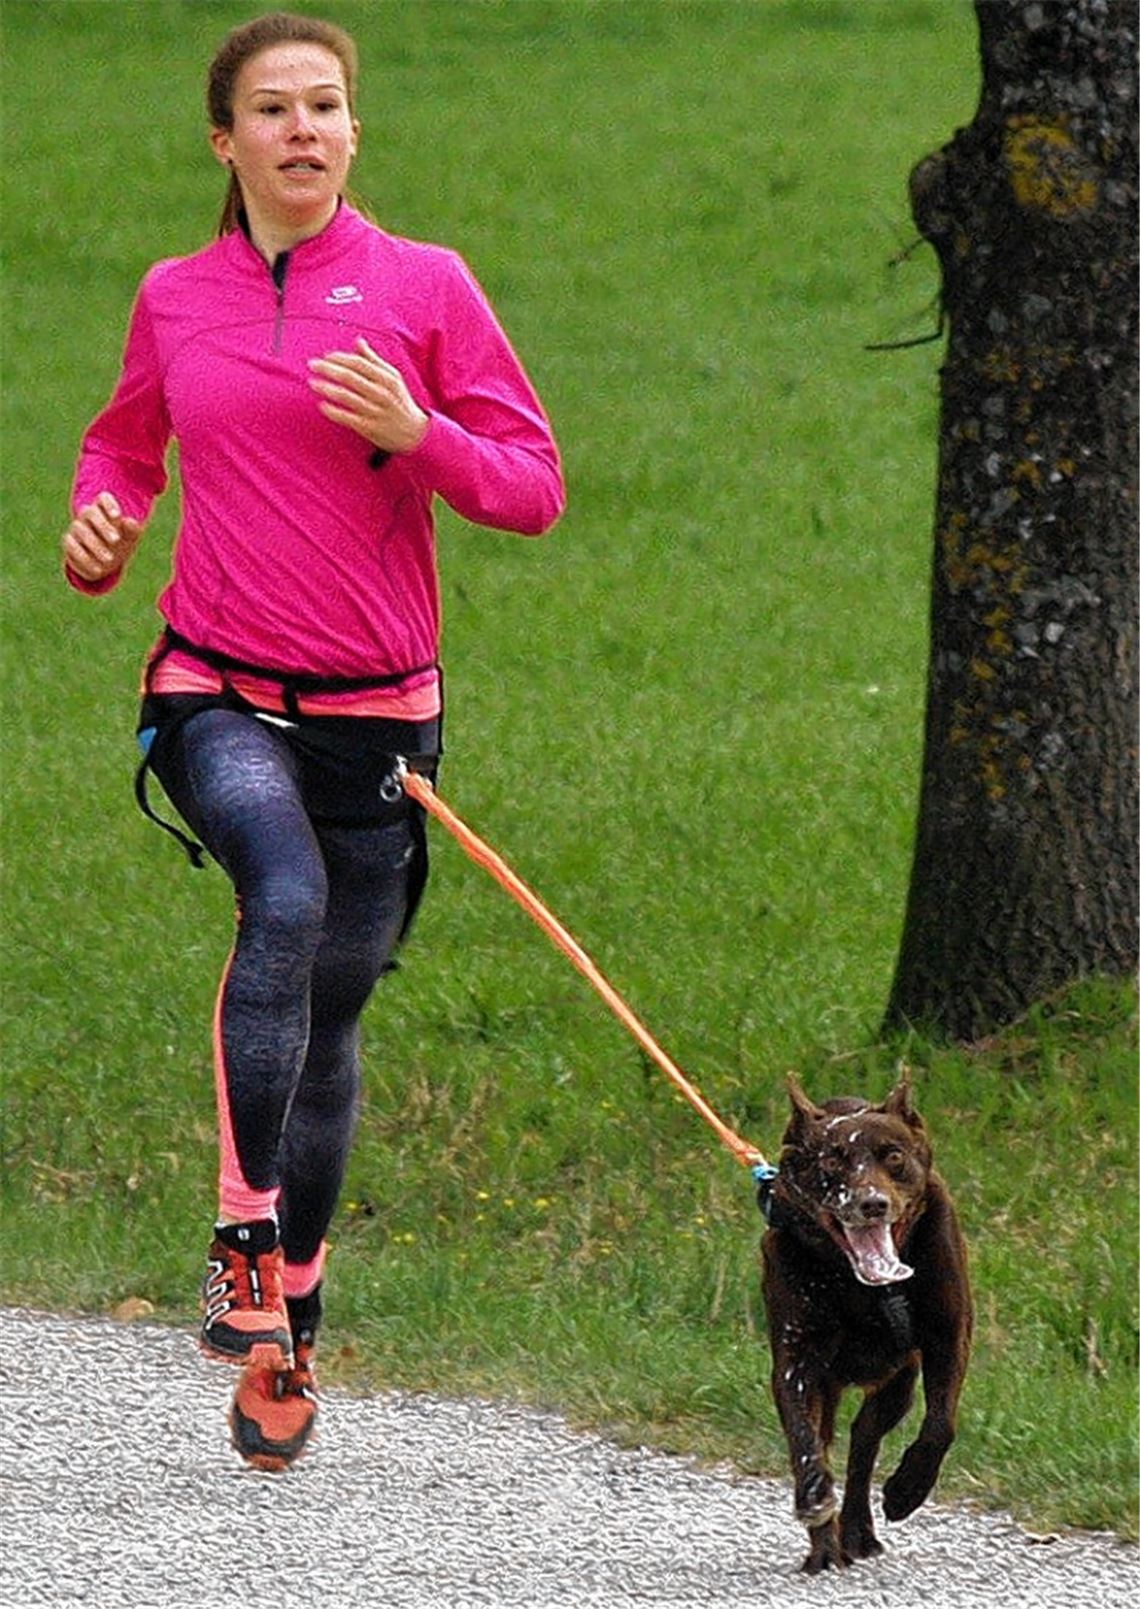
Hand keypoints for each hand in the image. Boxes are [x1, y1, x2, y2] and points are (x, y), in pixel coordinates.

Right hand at [63, 492, 143, 581]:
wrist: (107, 561)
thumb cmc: (121, 542)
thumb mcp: (130, 537)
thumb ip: (132, 529)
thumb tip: (130, 521)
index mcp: (104, 508)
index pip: (103, 498)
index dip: (109, 504)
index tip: (118, 515)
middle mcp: (87, 515)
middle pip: (90, 512)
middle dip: (103, 526)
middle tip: (116, 540)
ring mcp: (76, 527)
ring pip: (80, 529)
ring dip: (95, 544)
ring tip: (110, 559)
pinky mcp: (69, 542)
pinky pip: (72, 546)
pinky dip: (84, 558)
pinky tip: (98, 569)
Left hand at [308, 337, 428, 455]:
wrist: (415, 433)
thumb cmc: (399, 402)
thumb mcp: (392, 378)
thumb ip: (374, 360)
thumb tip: (358, 341)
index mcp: (387, 378)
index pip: (359, 363)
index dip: (340, 358)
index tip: (325, 356)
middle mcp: (382, 393)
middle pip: (350, 377)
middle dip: (328, 369)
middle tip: (312, 365)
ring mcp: (376, 411)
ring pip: (347, 397)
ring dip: (327, 388)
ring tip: (312, 383)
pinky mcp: (370, 428)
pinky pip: (348, 418)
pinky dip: (334, 411)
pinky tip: (322, 406)